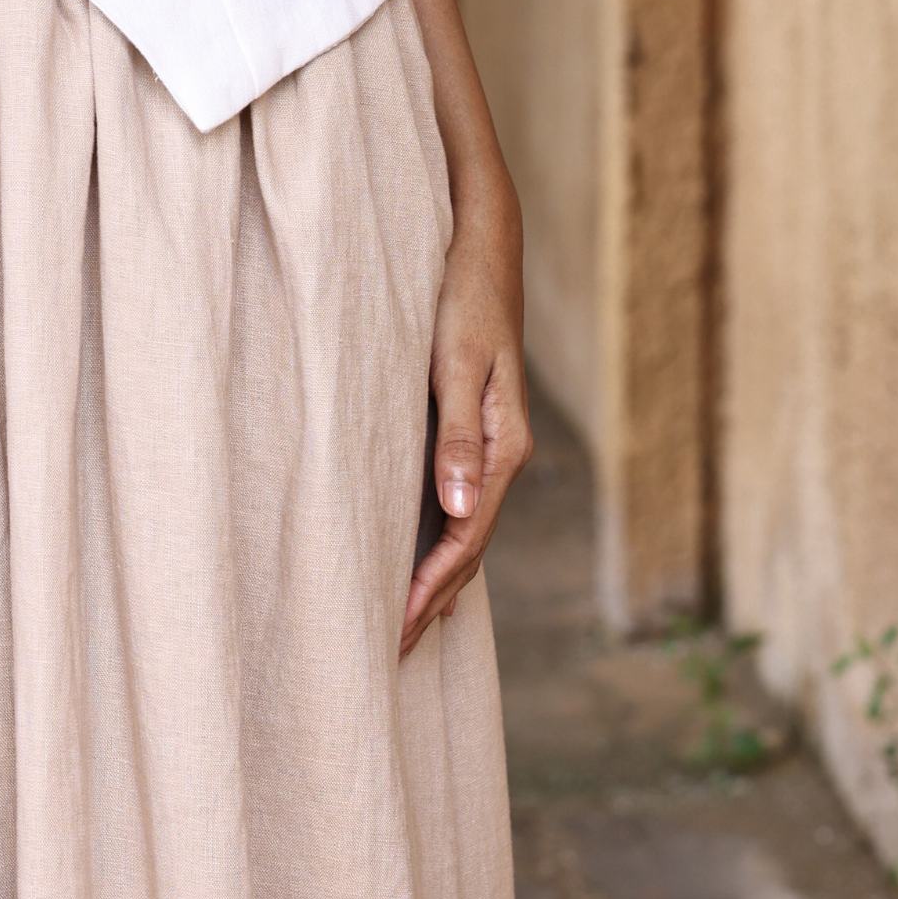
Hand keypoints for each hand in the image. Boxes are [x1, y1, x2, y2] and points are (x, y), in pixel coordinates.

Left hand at [399, 214, 533, 658]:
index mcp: (504, 446)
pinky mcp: (471, 432)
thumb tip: (457, 510)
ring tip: (406, 625)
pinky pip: (458, 505)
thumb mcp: (457, 363)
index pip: (467, 537)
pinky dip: (441, 542)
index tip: (399, 627)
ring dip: (439, 579)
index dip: (434, 587)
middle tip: (393, 651)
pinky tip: (422, 561)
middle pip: (470, 546)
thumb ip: (457, 434)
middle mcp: (502, 454)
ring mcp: (490, 447)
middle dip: (436, 600)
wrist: (481, 248)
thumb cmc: (463, 299)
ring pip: (466, 530)